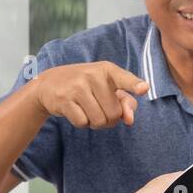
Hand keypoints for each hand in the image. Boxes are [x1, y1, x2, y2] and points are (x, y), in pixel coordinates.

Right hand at [31, 61, 147, 129]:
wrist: (49, 84)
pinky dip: (82, 123)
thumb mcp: (107, 88)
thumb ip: (126, 103)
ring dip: (95, 123)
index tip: (143, 89)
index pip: (124, 79)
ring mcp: (77, 86)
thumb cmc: (87, 86)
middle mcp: (93, 75)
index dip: (134, 85)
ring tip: (88, 110)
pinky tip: (76, 111)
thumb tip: (130, 120)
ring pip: (99, 120)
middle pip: (114, 113)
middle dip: (109, 119)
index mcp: (108, 70)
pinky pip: (82, 122)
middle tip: (99, 108)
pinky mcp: (64, 99)